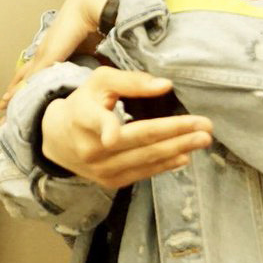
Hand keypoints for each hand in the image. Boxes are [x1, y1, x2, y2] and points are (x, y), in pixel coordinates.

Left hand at [0, 0, 113, 108]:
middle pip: (21, 76)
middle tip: (2, 107)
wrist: (89, 7)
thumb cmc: (94, 23)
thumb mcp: (91, 50)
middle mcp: (43, 52)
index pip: (33, 70)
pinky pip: (30, 78)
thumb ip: (92, 64)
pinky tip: (10, 101)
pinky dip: (20, 91)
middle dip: (13, 92)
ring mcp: (43, 54)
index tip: (16, 97)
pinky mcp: (47, 57)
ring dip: (12, 95)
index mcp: (52, 50)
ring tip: (2, 107)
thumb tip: (102, 78)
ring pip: (22, 79)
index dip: (24, 84)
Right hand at [40, 67, 212, 189]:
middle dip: (175, 134)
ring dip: (178, 149)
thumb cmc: (84, 104)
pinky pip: (142, 174)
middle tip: (205, 127)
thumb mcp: (100, 83)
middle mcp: (90, 148)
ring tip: (203, 140)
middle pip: (138, 141)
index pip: (98, 123)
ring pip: (145, 159)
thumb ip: (131, 81)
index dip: (107, 129)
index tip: (112, 136)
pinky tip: (183, 156)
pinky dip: (164, 165)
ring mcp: (100, 169)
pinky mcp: (109, 182)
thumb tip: (165, 85)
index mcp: (83, 118)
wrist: (58, 138)